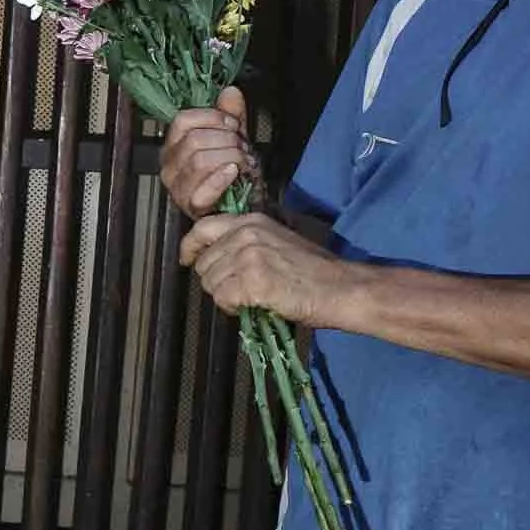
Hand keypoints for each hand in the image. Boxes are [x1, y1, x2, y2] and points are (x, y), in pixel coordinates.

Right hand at [161, 85, 260, 220]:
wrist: (241, 207)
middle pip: (194, 140)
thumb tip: (230, 91)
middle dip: (227, 141)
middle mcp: (169, 166)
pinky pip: (203, 189)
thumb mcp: (233, 138)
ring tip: (244, 163)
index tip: (234, 125)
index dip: (212, 118)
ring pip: (200, 161)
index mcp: (174, 146)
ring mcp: (178, 188)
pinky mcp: (191, 206)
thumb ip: (230, 115)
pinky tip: (234, 173)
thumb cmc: (233, 174)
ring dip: (230, 158)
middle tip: (243, 149)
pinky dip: (222, 178)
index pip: (182, 121)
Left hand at [180, 211, 355, 326]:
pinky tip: (253, 306)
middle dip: (215, 281)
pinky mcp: (252, 281)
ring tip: (250, 299)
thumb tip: (219, 260)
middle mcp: (245, 234)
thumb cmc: (315, 272)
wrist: (342, 288)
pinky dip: (233, 308)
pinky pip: (223, 299)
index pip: (202, 227)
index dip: (190, 246)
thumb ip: (247, 244)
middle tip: (239, 291)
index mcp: (252, 221)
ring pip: (210, 283)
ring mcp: (248, 256)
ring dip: (224, 296)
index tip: (187, 260)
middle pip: (204, 263)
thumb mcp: (278, 242)